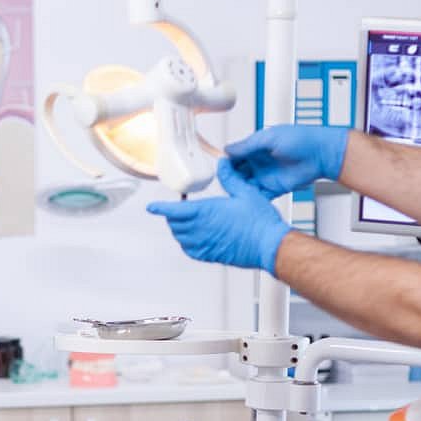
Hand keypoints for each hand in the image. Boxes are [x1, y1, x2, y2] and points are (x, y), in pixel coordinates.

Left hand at [146, 159, 292, 273]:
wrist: (269, 245)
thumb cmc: (260, 222)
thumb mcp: (246, 192)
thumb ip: (230, 178)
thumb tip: (222, 165)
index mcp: (207, 211)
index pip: (175, 210)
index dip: (161, 208)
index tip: (152, 207)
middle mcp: (202, 229)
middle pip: (175, 224)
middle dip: (171, 216)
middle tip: (175, 210)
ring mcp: (206, 244)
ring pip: (181, 238)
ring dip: (178, 230)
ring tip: (182, 223)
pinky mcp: (212, 255)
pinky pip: (191, 251)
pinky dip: (187, 244)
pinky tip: (192, 240)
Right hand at [225, 124, 349, 197]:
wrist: (321, 154)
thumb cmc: (301, 139)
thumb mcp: (269, 138)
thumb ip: (248, 145)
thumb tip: (228, 149)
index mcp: (257, 148)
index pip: (235, 156)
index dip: (226, 161)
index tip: (219, 166)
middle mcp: (260, 162)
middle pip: (238, 172)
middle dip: (230, 177)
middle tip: (223, 181)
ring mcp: (266, 176)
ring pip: (245, 185)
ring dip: (238, 188)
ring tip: (231, 192)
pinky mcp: (274, 188)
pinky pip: (258, 195)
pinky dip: (251, 198)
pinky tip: (244, 200)